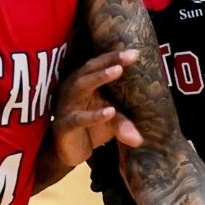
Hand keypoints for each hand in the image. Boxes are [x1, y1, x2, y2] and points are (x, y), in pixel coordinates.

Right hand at [52, 49, 142, 166]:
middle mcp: (73, 89)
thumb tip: (140, 140)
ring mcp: (67, 105)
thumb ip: (124, 123)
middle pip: (89, 69)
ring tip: (117, 71)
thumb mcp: (111, 122)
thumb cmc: (89, 129)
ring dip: (99, 77)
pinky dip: (94, 115)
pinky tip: (110, 111)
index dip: (114, 56)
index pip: (99, 64)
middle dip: (109, 60)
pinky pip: (79, 118)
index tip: (135, 52)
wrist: (67, 153)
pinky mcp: (64, 125)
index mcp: (84, 83)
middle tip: (128, 55)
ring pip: (81, 86)